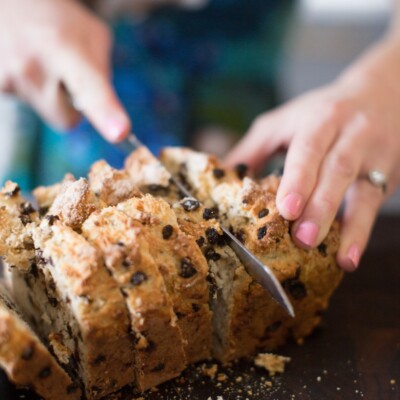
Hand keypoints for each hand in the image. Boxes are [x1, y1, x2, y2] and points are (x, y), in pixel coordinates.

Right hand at [0, 0, 129, 141]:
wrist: (11, 1)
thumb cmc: (59, 21)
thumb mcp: (92, 36)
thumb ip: (103, 74)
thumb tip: (106, 113)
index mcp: (64, 47)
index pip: (89, 88)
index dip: (105, 112)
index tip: (120, 133)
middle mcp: (32, 64)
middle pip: (67, 120)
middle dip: (71, 105)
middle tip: (63, 74)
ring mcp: (8, 76)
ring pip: (47, 114)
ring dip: (48, 96)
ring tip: (40, 62)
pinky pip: (26, 105)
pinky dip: (29, 92)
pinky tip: (24, 65)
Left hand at [226, 41, 399, 270]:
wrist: (381, 95)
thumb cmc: (320, 113)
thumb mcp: (284, 121)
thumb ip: (253, 148)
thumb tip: (221, 177)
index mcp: (319, 121)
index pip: (309, 149)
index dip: (299, 179)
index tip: (286, 209)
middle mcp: (350, 135)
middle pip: (337, 170)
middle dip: (320, 207)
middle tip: (302, 239)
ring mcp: (373, 156)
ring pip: (362, 190)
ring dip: (347, 225)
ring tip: (335, 256)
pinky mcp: (387, 174)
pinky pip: (374, 204)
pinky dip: (362, 232)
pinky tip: (350, 257)